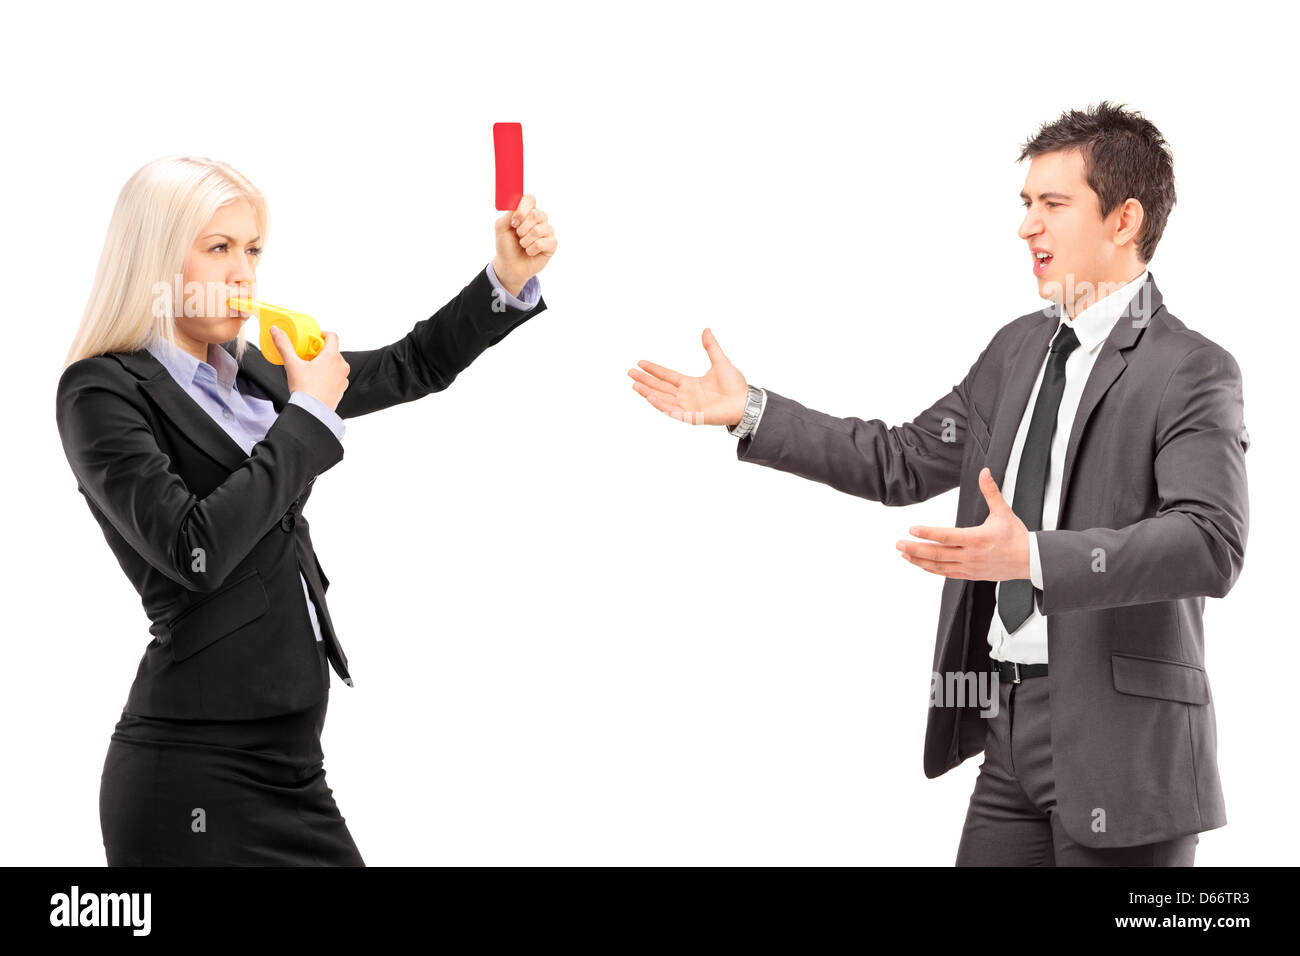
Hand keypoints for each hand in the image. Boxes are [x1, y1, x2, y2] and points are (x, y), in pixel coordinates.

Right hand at [272, 326, 349, 411]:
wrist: (313, 412)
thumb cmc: (305, 389)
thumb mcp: (292, 364)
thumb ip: (284, 345)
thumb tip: (276, 331)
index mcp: (332, 356)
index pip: (333, 336)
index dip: (323, 334)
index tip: (314, 338)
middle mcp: (342, 366)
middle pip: (333, 351)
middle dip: (320, 351)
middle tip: (307, 355)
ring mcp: (343, 378)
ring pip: (335, 364)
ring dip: (325, 363)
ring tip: (310, 369)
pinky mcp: (342, 389)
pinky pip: (337, 376)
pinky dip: (328, 375)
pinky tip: (316, 381)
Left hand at [492, 194, 556, 295]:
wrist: (509, 265)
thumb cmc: (506, 245)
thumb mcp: (501, 227)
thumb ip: (508, 214)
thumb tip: (517, 206)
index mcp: (527, 211)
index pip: (530, 199)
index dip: (522, 209)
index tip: (514, 221)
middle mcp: (539, 219)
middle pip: (536, 214)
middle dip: (522, 228)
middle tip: (518, 235)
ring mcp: (547, 231)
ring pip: (538, 230)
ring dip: (525, 241)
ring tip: (523, 245)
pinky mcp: (552, 244)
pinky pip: (541, 243)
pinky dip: (531, 250)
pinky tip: (530, 252)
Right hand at [628, 328, 749, 426]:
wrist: (745, 401)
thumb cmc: (735, 385)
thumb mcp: (720, 361)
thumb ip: (711, 347)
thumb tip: (706, 330)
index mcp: (690, 384)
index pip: (667, 376)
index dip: (654, 369)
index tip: (640, 363)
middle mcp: (686, 396)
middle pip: (660, 387)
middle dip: (645, 380)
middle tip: (629, 373)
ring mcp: (687, 407)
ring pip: (662, 399)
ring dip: (648, 392)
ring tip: (634, 385)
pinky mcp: (692, 417)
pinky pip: (673, 411)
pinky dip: (661, 405)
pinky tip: (650, 398)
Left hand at [896, 468, 1031, 580]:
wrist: (1030, 561)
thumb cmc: (1016, 536)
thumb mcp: (1003, 511)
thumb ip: (990, 491)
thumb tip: (984, 472)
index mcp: (977, 539)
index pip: (946, 536)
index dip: (928, 533)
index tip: (912, 529)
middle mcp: (971, 555)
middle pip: (937, 553)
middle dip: (915, 548)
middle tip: (898, 543)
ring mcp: (969, 567)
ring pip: (939, 566)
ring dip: (919, 560)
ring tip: (904, 553)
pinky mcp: (970, 574)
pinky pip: (946, 573)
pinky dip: (931, 569)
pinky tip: (920, 564)